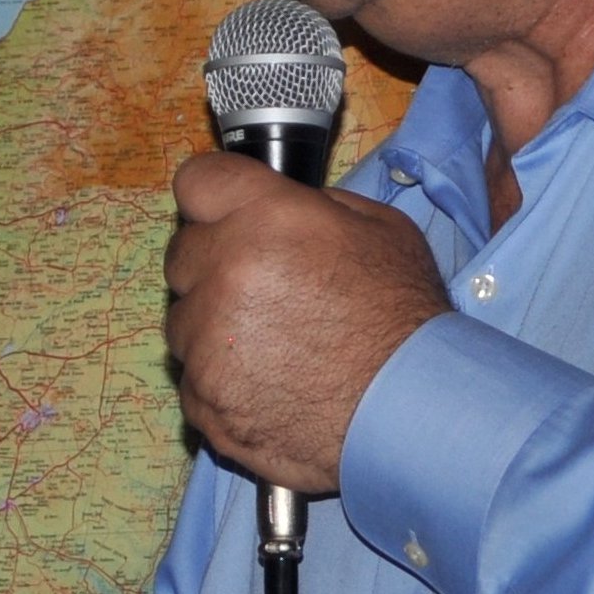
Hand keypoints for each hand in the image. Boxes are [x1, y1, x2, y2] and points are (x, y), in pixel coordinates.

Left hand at [164, 152, 450, 489]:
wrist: (412, 412)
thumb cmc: (404, 318)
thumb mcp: (380, 230)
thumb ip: (314, 207)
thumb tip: (278, 208)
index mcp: (266, 219)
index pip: (197, 182)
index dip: (213, 198)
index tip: (224, 214)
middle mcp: (224, 273)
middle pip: (182, 254)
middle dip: (213, 265)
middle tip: (265, 290)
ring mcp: (207, 342)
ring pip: (182, 322)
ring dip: (214, 327)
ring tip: (275, 347)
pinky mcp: (204, 399)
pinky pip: (193, 378)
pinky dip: (222, 381)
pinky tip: (271, 385)